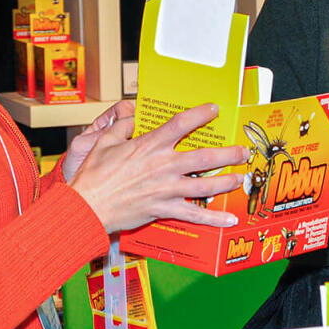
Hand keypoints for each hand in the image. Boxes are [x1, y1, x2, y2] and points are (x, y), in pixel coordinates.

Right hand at [68, 103, 246, 233]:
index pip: (181, 124)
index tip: (214, 109)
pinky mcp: (164, 209)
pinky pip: (194, 215)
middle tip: (243, 151)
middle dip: (228, 154)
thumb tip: (132, 116)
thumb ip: (122, 125)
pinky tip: (229, 219)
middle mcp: (163, 166)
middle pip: (204, 157)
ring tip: (240, 177)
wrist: (86, 206)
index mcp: (149, 145)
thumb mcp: (104, 141)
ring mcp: (166, 189)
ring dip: (227, 181)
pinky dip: (213, 219)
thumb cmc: (93, 175)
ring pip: (205, 185)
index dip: (201, 114)